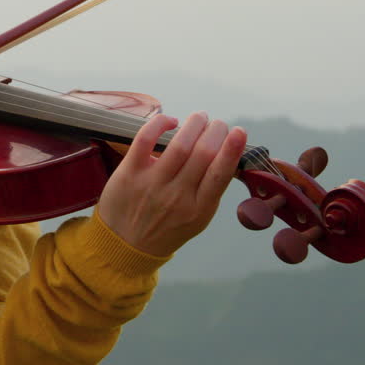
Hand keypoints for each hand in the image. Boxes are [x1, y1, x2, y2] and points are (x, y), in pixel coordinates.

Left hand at [96, 111, 246, 257]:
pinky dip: (159, 124)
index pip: (220, 174)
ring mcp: (152, 184)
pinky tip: (169, 120)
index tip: (239, 131)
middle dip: (215, 131)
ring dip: (193, 125)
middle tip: (218, 124)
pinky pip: (145, 140)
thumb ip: (211, 189)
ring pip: (178, 145)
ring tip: (200, 117)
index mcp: (199, 208)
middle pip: (203, 154)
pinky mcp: (129, 173)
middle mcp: (177, 196)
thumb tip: (227, 152)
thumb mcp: (198, 217)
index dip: (232, 149)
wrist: (125, 246)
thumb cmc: (167, 228)